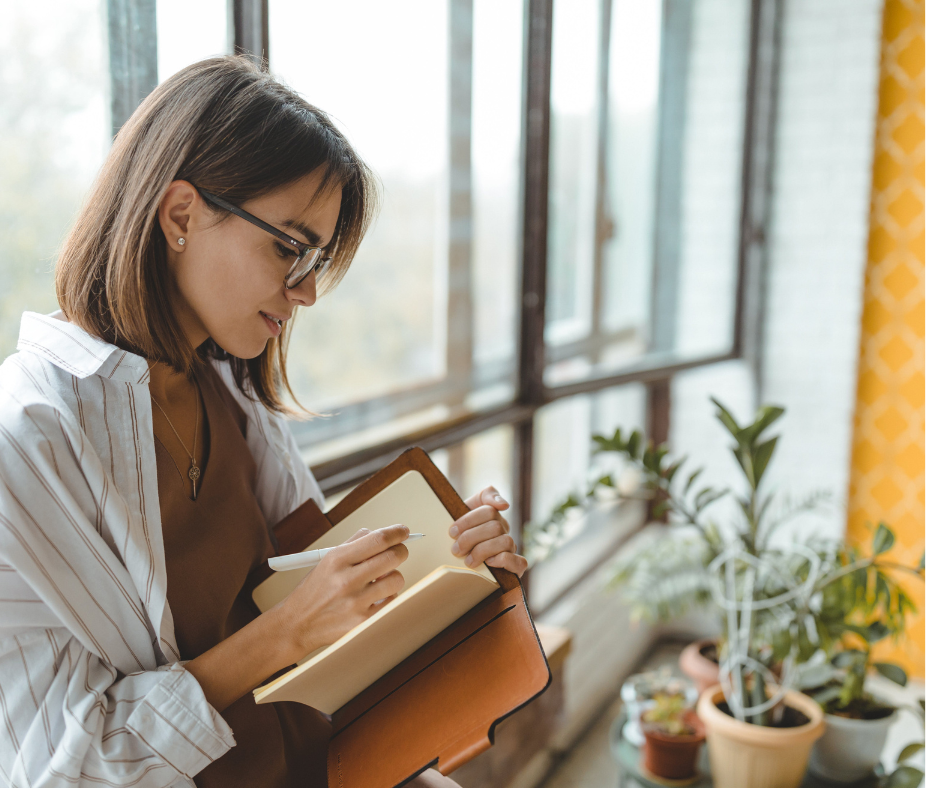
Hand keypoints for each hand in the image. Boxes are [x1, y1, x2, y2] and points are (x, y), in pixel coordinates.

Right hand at [272, 525, 409, 663]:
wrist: (297, 624)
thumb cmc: (315, 590)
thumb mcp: (327, 560)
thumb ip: (355, 543)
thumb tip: (384, 533)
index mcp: (338, 559)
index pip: (378, 539)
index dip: (397, 532)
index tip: (403, 531)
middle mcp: (347, 580)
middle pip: (393, 557)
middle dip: (400, 551)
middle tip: (398, 552)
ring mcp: (356, 602)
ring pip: (397, 579)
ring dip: (393, 576)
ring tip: (380, 579)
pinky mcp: (363, 622)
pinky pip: (392, 601)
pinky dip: (388, 596)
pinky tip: (375, 596)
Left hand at [450, 486, 526, 577]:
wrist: (455, 563)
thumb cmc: (460, 537)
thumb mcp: (462, 513)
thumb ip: (484, 497)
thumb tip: (505, 504)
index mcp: (492, 516)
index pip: (488, 510)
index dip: (468, 520)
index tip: (452, 532)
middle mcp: (504, 529)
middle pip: (495, 526)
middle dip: (471, 538)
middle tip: (456, 549)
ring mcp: (511, 547)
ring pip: (506, 541)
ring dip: (483, 551)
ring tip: (468, 560)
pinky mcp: (516, 566)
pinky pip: (519, 562)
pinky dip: (503, 560)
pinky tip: (489, 563)